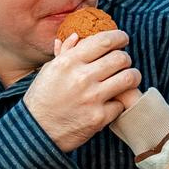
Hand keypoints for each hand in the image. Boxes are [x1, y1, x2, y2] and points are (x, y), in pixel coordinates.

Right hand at [27, 27, 140, 150]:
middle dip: (126, 58)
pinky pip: (121, 103)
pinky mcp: (99, 117)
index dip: (119, 37)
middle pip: (121, 58)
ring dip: (132, 77)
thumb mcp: (48, 71)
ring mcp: (92, 98)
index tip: (122, 39)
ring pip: (129, 78)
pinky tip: (112, 102)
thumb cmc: (41, 99)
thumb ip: (64, 53)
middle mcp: (81, 77)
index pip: (104, 41)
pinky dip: (119, 102)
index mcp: (69, 62)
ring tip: (128, 79)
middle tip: (124, 62)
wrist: (36, 132)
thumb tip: (75, 35)